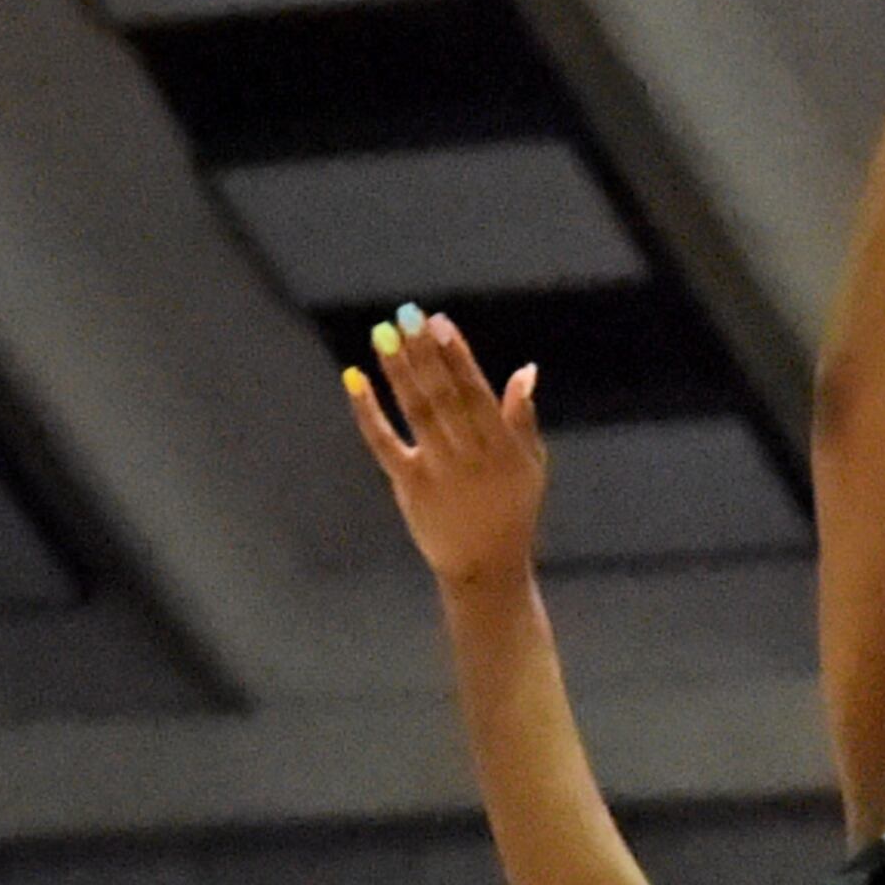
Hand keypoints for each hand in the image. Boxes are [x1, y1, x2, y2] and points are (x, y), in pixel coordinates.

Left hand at [344, 307, 545, 586]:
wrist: (486, 568)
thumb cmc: (511, 512)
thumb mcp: (530, 465)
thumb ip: (522, 418)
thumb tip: (526, 370)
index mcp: (501, 445)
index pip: (474, 391)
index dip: (456, 355)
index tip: (439, 322)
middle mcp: (469, 454)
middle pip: (442, 395)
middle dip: (424, 353)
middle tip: (406, 316)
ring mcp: (437, 470)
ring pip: (415, 412)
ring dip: (398, 372)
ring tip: (384, 335)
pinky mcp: (409, 485)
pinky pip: (384, 443)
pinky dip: (367, 412)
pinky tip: (354, 379)